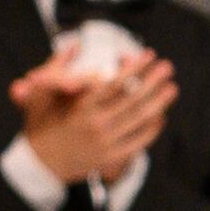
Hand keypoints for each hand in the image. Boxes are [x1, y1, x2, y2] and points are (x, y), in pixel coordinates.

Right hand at [12, 46, 175, 186]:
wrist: (38, 165)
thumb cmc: (40, 125)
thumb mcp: (39, 94)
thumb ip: (57, 68)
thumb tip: (75, 45)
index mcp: (80, 108)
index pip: (115, 83)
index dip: (134, 68)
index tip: (147, 55)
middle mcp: (96, 125)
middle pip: (132, 99)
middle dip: (152, 80)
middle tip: (166, 67)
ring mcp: (106, 142)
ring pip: (139, 119)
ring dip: (159, 102)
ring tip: (172, 88)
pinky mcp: (111, 158)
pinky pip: (139, 141)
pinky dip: (152, 128)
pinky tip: (160, 116)